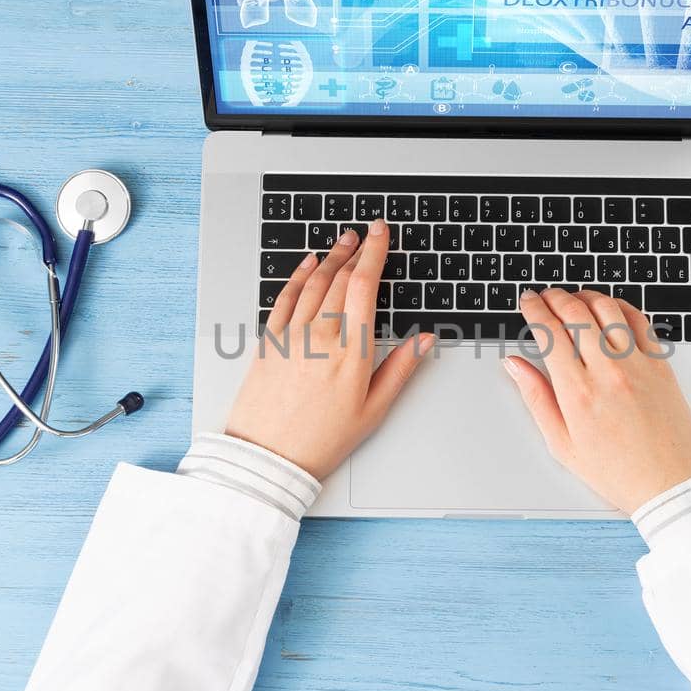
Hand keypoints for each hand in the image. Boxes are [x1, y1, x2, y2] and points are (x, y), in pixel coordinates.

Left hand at [225, 220, 433, 479]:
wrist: (268, 458)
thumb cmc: (320, 441)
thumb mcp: (372, 411)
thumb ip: (399, 370)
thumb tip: (423, 341)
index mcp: (351, 353)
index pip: (365, 287)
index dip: (375, 253)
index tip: (381, 233)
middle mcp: (320, 337)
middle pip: (340, 279)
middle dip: (356, 251)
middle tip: (366, 233)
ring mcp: (292, 336)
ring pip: (314, 284)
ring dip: (331, 258)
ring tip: (343, 242)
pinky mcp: (269, 342)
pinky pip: (285, 298)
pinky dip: (298, 275)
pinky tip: (308, 264)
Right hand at [503, 288, 690, 513]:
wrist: (669, 484)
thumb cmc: (618, 471)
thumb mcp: (562, 444)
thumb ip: (536, 399)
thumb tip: (515, 366)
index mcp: (577, 392)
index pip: (549, 332)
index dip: (533, 309)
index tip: (527, 301)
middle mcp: (607, 372)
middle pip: (575, 312)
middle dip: (554, 296)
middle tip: (545, 295)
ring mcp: (637, 364)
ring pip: (607, 309)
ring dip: (585, 296)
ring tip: (574, 298)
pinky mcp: (660, 364)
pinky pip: (639, 320)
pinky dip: (620, 307)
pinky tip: (610, 309)